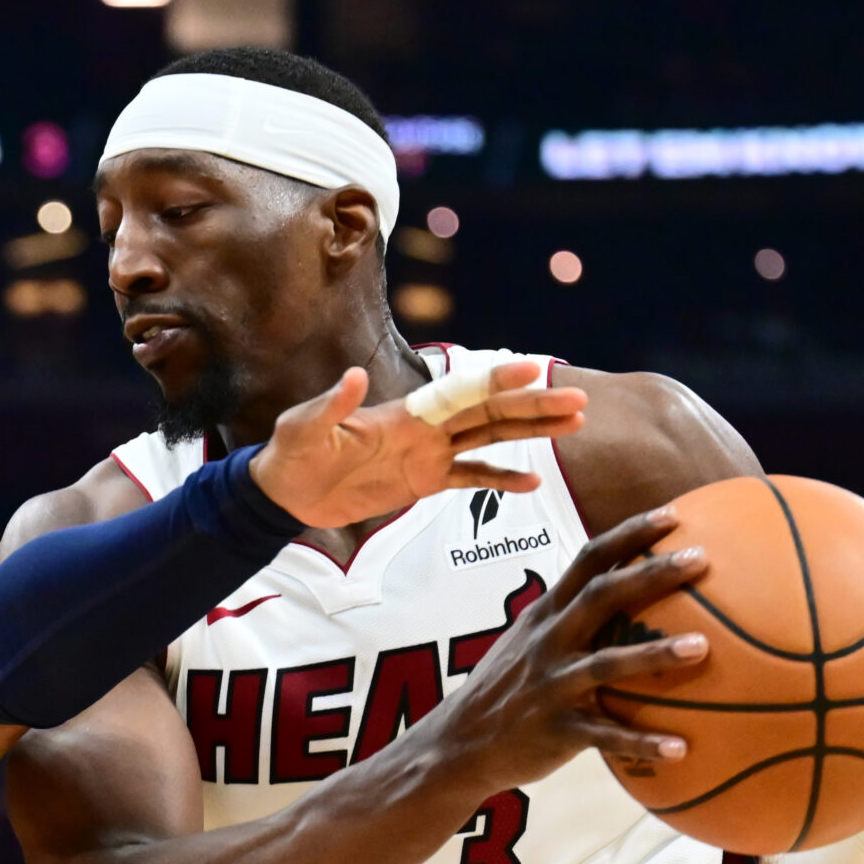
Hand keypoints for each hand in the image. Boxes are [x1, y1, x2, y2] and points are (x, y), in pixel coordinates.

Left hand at [250, 362, 587, 529]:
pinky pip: (470, 477)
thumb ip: (332, 405)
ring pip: (491, 438)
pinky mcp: (423, 482)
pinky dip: (500, 479)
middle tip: (578, 400)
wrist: (284, 492)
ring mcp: (429, 454)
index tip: (534, 371)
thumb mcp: (304, 427)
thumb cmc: (291, 453)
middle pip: (489, 413)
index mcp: (404, 413)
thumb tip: (353, 375)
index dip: (494, 382)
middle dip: (533, 406)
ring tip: (575, 423)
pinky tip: (534, 482)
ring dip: (531, 432)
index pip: (459, 393)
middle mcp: (425, 428)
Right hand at [427, 505, 712, 792]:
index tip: (673, 515)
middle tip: (701, 558)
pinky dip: (642, 743)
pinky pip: (605, 737)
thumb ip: (569, 618)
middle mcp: (547, 642)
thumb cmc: (507, 690)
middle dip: (651, 573)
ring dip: (654, 654)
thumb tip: (625, 594)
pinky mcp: (556, 730)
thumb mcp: (527, 642)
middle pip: (601, 596)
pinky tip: (680, 749)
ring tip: (702, 648)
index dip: (629, 534)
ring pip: (606, 663)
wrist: (458, 745)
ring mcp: (551, 686)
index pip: (587, 561)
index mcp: (545, 616)